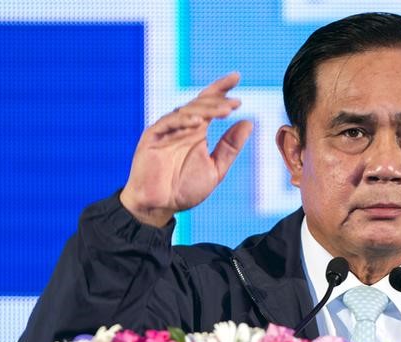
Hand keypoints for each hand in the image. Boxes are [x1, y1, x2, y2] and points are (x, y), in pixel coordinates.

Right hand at [119, 72, 252, 226]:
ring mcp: (166, 130)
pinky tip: (198, 123)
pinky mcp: (152, 137)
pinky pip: (168, 123)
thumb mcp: (215, 169)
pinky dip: (182, 121)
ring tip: (225, 111)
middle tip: (236, 103)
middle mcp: (182, 127)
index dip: (221, 89)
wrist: (160, 206)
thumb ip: (230, 147)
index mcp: (196, 131)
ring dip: (206, 109)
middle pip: (200, 103)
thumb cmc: (185, 189)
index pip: (209, 104)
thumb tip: (248, 123)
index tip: (237, 77)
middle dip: (218, 100)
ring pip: (186, 111)